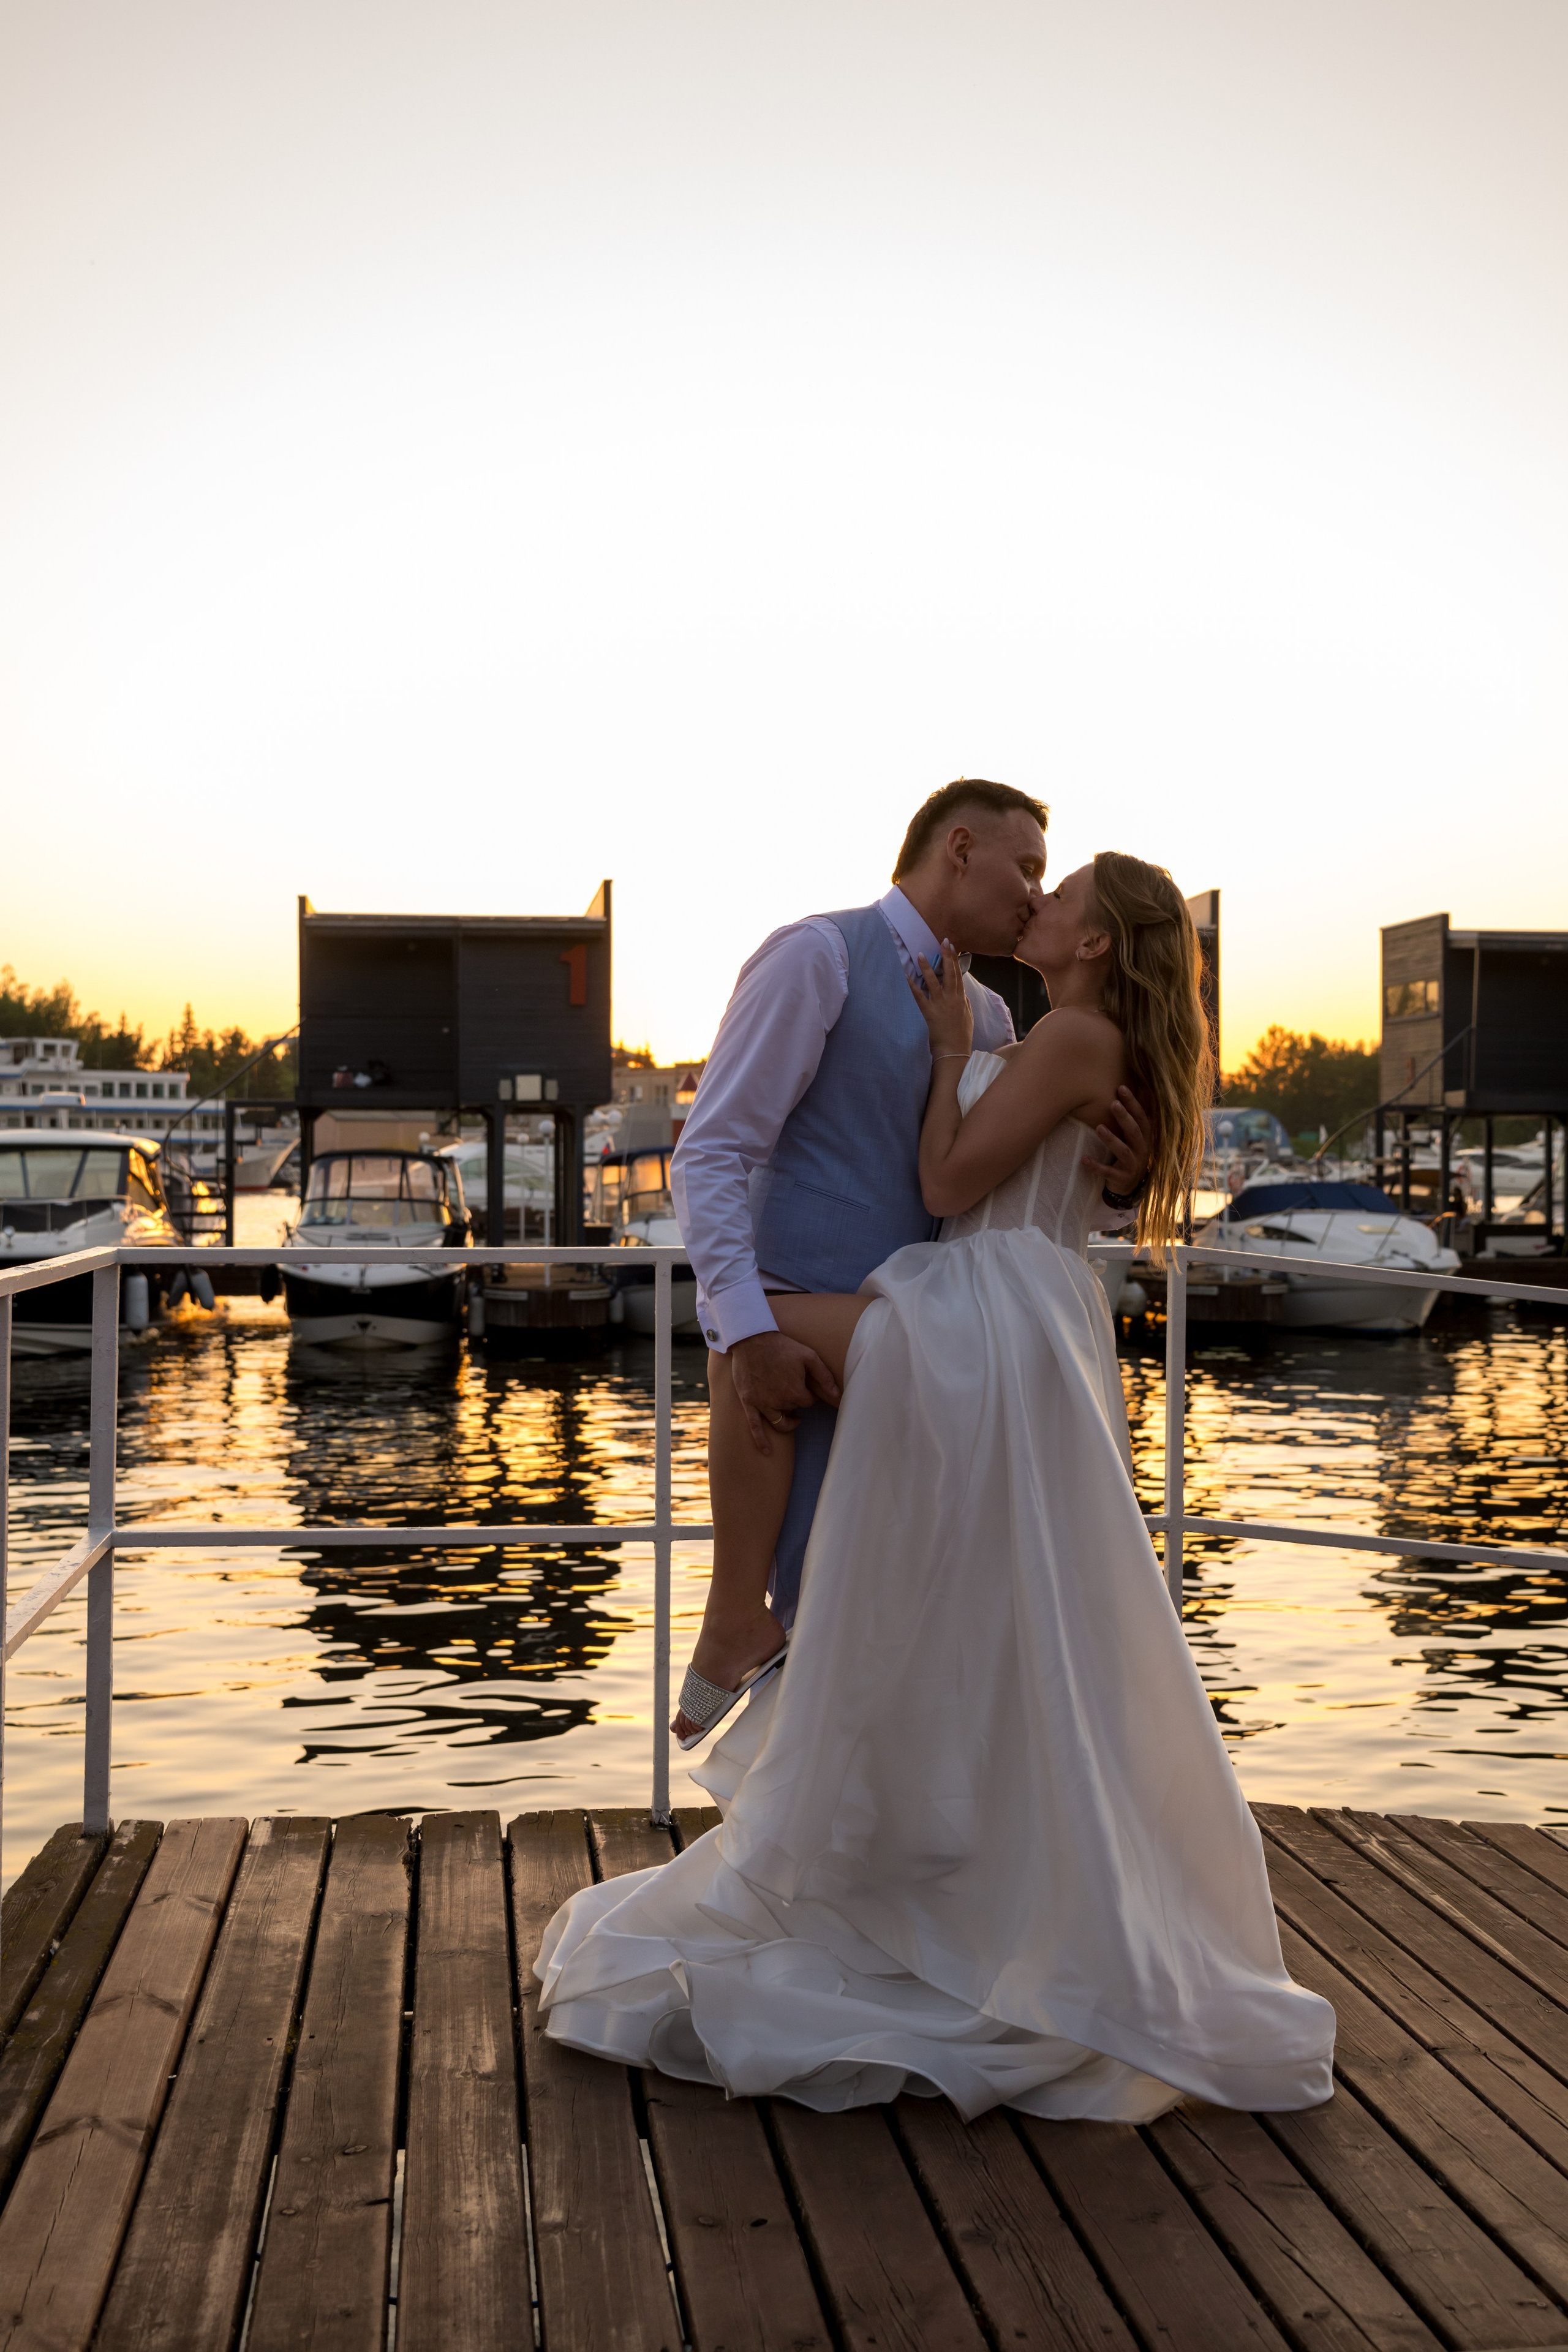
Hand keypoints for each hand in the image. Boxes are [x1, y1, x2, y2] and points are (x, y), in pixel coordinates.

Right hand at [729, 1329, 840, 1454]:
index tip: (805, 1384)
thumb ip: (824, 1376)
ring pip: (779, 1422)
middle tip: (794, 1388)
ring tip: (793, 1417)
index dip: (809, 1394)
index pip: (809, 1402)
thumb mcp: (808, 1356)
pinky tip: (768, 1451)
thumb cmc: (781, 1346)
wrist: (751, 1339)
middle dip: (796, 1402)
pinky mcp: (749, 1402)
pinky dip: (761, 1440)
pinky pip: (755, 1426)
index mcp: (795, 1391)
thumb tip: (837, 1395)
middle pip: (794, 1410)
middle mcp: (779, 1401)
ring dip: (787, 1421)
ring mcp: (763, 1403)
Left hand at [908, 946, 973, 1060]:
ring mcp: (940, 1005)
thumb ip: (965, 1002)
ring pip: (934, 982)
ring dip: (927, 967)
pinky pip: (919, 997)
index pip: (959, 975)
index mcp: (961, 999)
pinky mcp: (929, 1013)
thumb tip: (962, 992)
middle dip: (946, 956)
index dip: (955, 960)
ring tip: (920, 954)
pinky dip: (912, 986)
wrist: (954, 1052)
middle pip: (950, 974)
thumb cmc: (961, 1036)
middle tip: (943, 941)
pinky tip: (906, 977)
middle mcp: (952, 999)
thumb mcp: (968, 1016)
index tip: (952, 946)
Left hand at [1084, 1083, 1154, 1192]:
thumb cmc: (1132, 1151)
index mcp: (1144, 1136)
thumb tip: (1145, 1085)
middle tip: (1113, 1104)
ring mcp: (1132, 1165)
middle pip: (1135, 1132)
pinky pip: (1108, 1173)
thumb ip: (1138, 1113)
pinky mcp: (1121, 1178)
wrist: (1131, 1185)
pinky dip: (1096, 1167)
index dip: (1133, 1103)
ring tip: (1099, 1128)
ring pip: (1123, 1152)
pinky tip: (1084, 1159)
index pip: (1142, 1117)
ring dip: (1111, 1140)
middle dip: (1124, 1118)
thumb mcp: (1137, 1133)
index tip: (1121, 1088)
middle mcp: (1141, 1149)